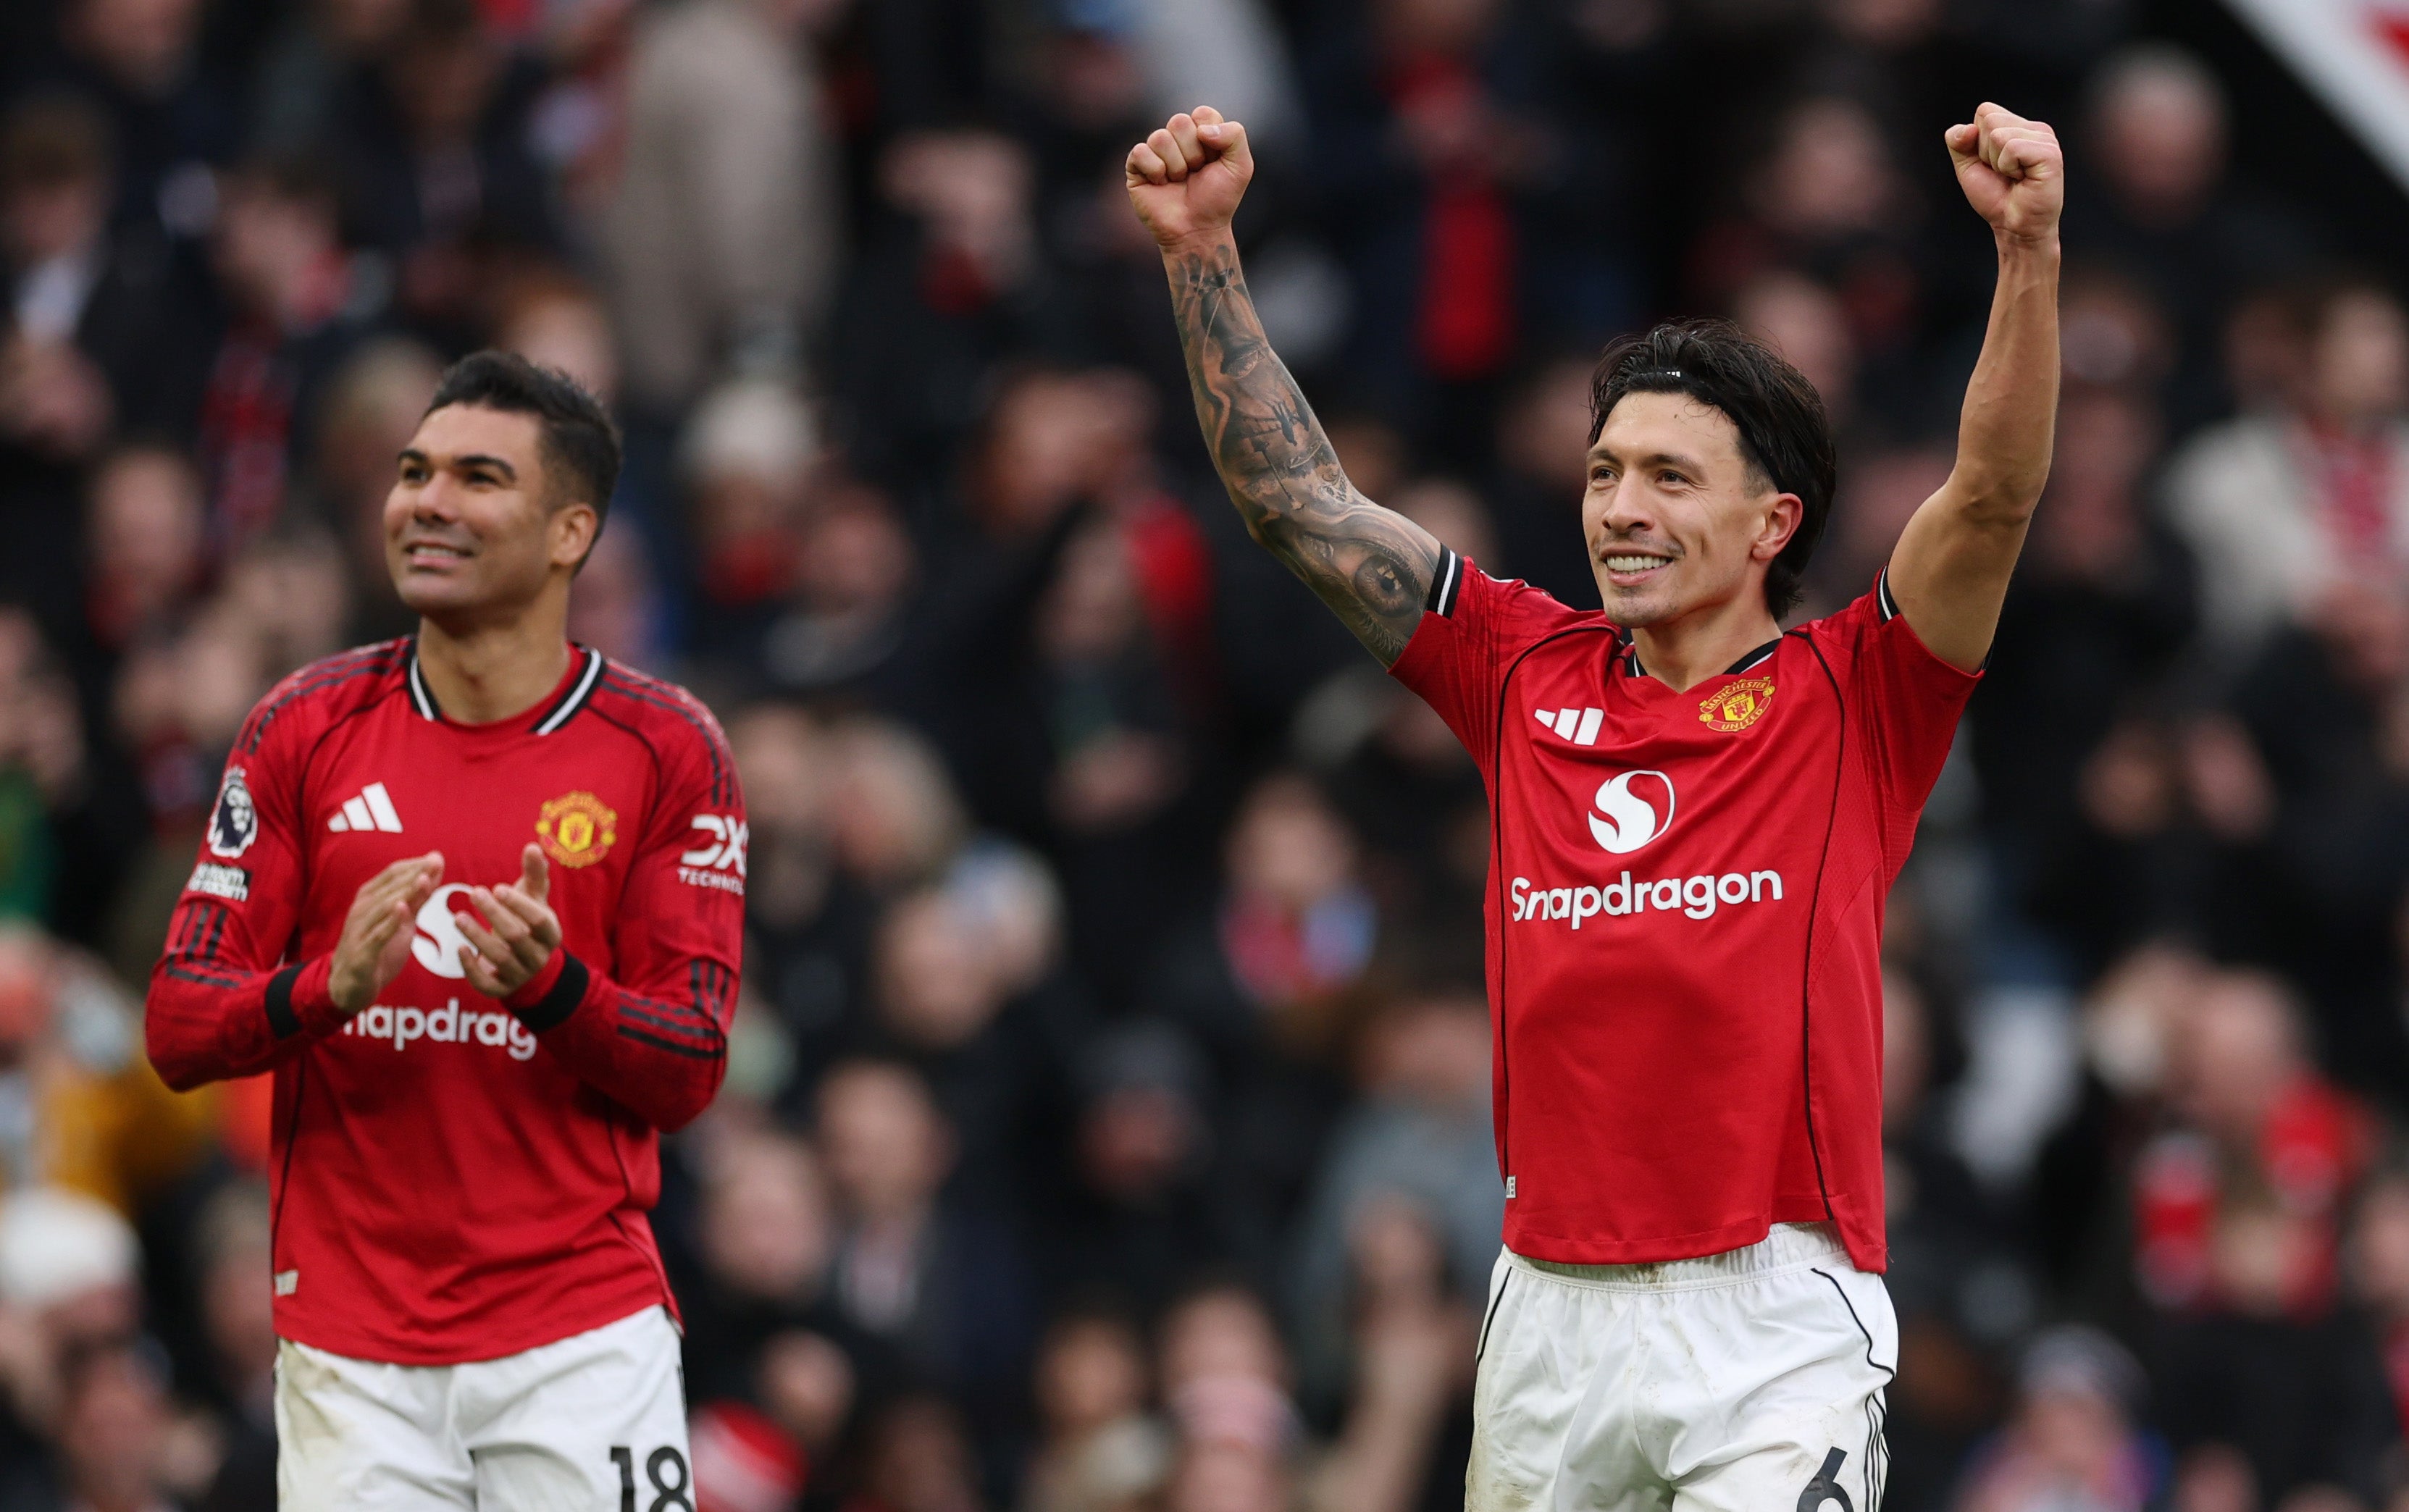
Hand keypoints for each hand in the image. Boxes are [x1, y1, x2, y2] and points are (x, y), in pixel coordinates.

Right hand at [329, 853, 444, 1013]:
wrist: (351, 985)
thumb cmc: (379, 948)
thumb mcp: (403, 920)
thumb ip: (418, 896)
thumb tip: (436, 868)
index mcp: (370, 899)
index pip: (392, 875)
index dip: (414, 865)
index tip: (437, 857)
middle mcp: (362, 910)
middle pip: (389, 887)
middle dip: (414, 874)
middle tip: (435, 863)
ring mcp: (359, 931)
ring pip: (383, 907)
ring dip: (404, 892)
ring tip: (424, 879)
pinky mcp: (361, 954)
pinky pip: (377, 936)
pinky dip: (390, 922)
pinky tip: (403, 910)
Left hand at [454, 844, 560, 998]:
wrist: (527, 962)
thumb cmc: (528, 921)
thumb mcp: (534, 898)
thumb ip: (534, 873)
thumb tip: (533, 846)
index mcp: (551, 934)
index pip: (539, 920)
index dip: (518, 904)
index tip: (496, 887)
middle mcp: (538, 957)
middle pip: (516, 937)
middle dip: (493, 914)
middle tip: (474, 893)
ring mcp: (520, 975)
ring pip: (499, 958)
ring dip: (477, 936)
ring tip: (458, 917)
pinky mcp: (500, 989)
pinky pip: (485, 983)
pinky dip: (471, 967)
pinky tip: (458, 949)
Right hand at [1126, 106, 1253, 249]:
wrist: (1198, 231)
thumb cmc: (1219, 200)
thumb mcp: (1241, 166)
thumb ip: (1234, 135)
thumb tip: (1202, 130)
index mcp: (1200, 134)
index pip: (1202, 113)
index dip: (1210, 138)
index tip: (1214, 160)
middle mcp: (1176, 139)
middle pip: (1179, 121)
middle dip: (1193, 153)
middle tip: (1195, 173)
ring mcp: (1155, 152)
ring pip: (1159, 137)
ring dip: (1176, 166)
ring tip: (1179, 182)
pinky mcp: (1136, 167)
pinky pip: (1140, 152)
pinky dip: (1155, 171)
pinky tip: (1161, 184)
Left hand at [1946, 103, 2062, 244]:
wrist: (2014, 226)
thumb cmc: (1995, 197)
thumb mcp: (1967, 167)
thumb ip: (1958, 142)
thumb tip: (1967, 129)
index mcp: (2018, 126)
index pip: (1984, 111)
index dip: (1976, 140)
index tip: (1991, 163)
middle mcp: (2034, 128)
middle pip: (1989, 119)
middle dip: (1985, 152)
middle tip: (2003, 172)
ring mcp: (2045, 138)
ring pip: (1998, 134)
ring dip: (1997, 163)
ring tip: (2014, 177)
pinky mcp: (2050, 153)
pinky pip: (2011, 148)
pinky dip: (2008, 168)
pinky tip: (2023, 179)